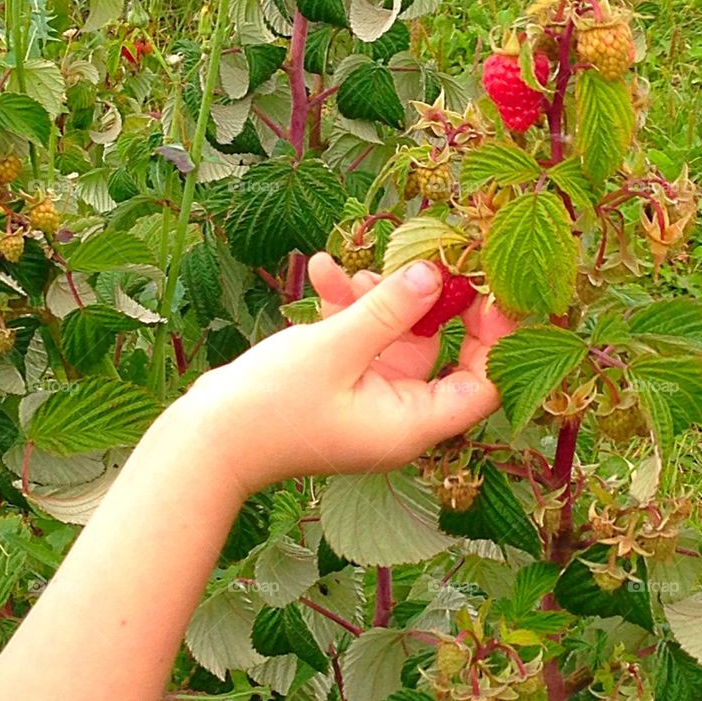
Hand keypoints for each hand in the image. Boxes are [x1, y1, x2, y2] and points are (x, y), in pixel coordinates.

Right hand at [192, 253, 515, 488]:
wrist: (206, 440)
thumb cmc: (271, 407)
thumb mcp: (336, 348)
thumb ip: (389, 310)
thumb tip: (434, 274)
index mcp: (412, 423)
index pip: (483, 384)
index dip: (495, 338)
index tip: (489, 289)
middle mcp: (399, 414)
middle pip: (443, 352)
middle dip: (429, 301)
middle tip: (428, 259)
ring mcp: (369, 398)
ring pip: (395, 336)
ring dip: (375, 298)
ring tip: (344, 272)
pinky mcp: (340, 383)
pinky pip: (360, 340)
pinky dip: (346, 309)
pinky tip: (319, 273)